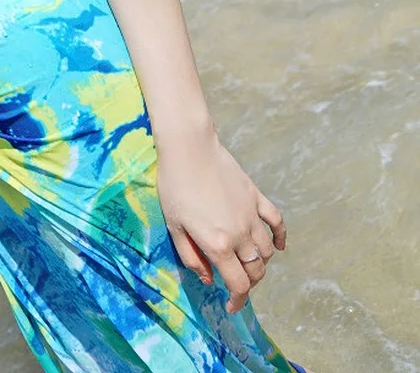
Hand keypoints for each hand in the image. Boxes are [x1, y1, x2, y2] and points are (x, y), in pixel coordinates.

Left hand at [157, 128, 286, 313]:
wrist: (189, 148)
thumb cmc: (175, 186)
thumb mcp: (174, 227)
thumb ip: (191, 257)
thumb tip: (208, 279)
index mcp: (218, 245)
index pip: (238, 284)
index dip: (237, 300)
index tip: (231, 306)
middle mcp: (240, 235)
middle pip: (256, 271)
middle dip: (248, 284)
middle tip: (235, 283)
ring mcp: (251, 216)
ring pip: (267, 252)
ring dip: (261, 263)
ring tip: (247, 264)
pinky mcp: (256, 197)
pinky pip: (276, 222)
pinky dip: (280, 237)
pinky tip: (278, 246)